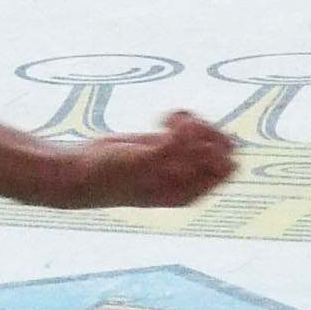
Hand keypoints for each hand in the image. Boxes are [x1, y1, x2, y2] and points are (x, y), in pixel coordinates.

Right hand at [43, 111, 236, 209]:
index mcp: (189, 192)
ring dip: (194, 121)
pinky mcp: (168, 144)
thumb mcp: (141, 164)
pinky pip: (191, 127)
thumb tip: (202, 141)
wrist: (84, 170)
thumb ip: (172, 152)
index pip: (225, 167)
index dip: (212, 147)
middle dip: (206, 130)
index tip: (187, 138)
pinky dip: (181, 117)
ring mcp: (180, 160)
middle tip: (180, 126)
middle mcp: (189, 178)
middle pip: (222, 148)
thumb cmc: (111, 175)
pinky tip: (163, 119)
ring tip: (168, 120)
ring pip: (209, 134)